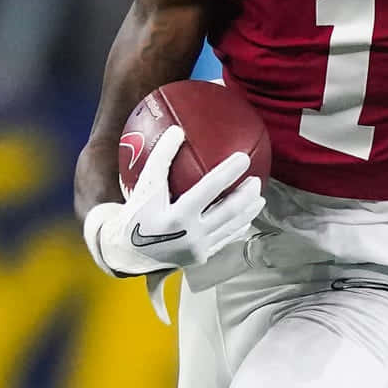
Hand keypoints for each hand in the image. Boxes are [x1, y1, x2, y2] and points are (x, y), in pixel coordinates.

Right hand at [84, 125, 264, 277]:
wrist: (130, 253)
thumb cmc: (137, 214)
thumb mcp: (145, 186)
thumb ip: (160, 158)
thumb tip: (178, 130)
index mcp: (176, 216)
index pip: (209, 189)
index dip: (228, 172)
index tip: (244, 158)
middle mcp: (190, 235)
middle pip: (228, 211)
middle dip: (246, 194)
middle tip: (256, 179)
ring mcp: (198, 248)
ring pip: (232, 227)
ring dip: (248, 212)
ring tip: (258, 197)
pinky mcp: (201, 257)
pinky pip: (226, 240)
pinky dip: (238, 227)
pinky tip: (246, 219)